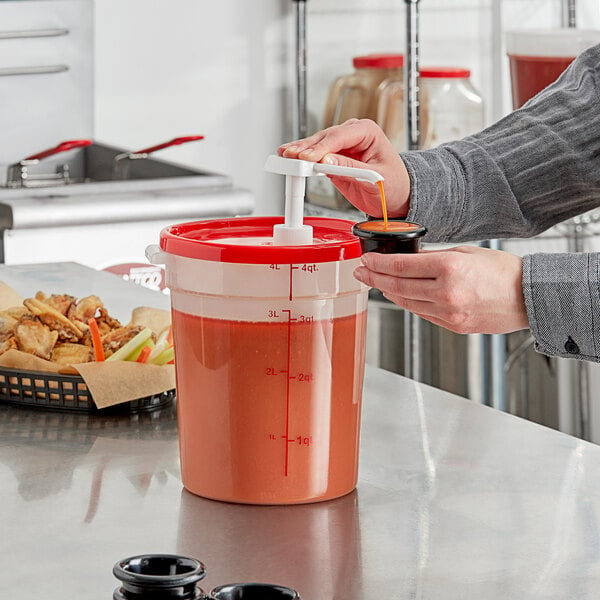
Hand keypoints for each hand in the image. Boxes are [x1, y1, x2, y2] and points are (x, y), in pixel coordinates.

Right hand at [278, 119, 409, 217]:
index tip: (307, 157)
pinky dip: (302, 160)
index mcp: (367, 132)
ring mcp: (341, 146)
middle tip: (290, 155)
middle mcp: (352, 135)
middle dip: (306, 147)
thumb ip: (350, 169)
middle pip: (324, 138)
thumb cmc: (394, 184)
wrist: (396, 197)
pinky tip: (289, 159)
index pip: (339, 136)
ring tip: (284, 155)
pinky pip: (315, 157)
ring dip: (300, 151)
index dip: (321, 147)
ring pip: (316, 145)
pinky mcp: (333, 159)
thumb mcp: (375, 178)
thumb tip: (326, 161)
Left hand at [354, 245, 528, 334]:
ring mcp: (448, 312)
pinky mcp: (451, 325)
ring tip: (375, 282)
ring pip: (406, 302)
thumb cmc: (503, 272)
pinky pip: (421, 313)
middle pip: (397, 285)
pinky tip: (398, 295)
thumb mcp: (466, 253)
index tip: (366, 259)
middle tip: (360, 272)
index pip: (401, 266)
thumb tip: (408, 259)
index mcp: (449, 269)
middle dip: (374, 278)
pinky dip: (406, 303)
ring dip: (387, 291)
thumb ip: (434, 257)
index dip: (378, 263)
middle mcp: (445, 293)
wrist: (528, 298)